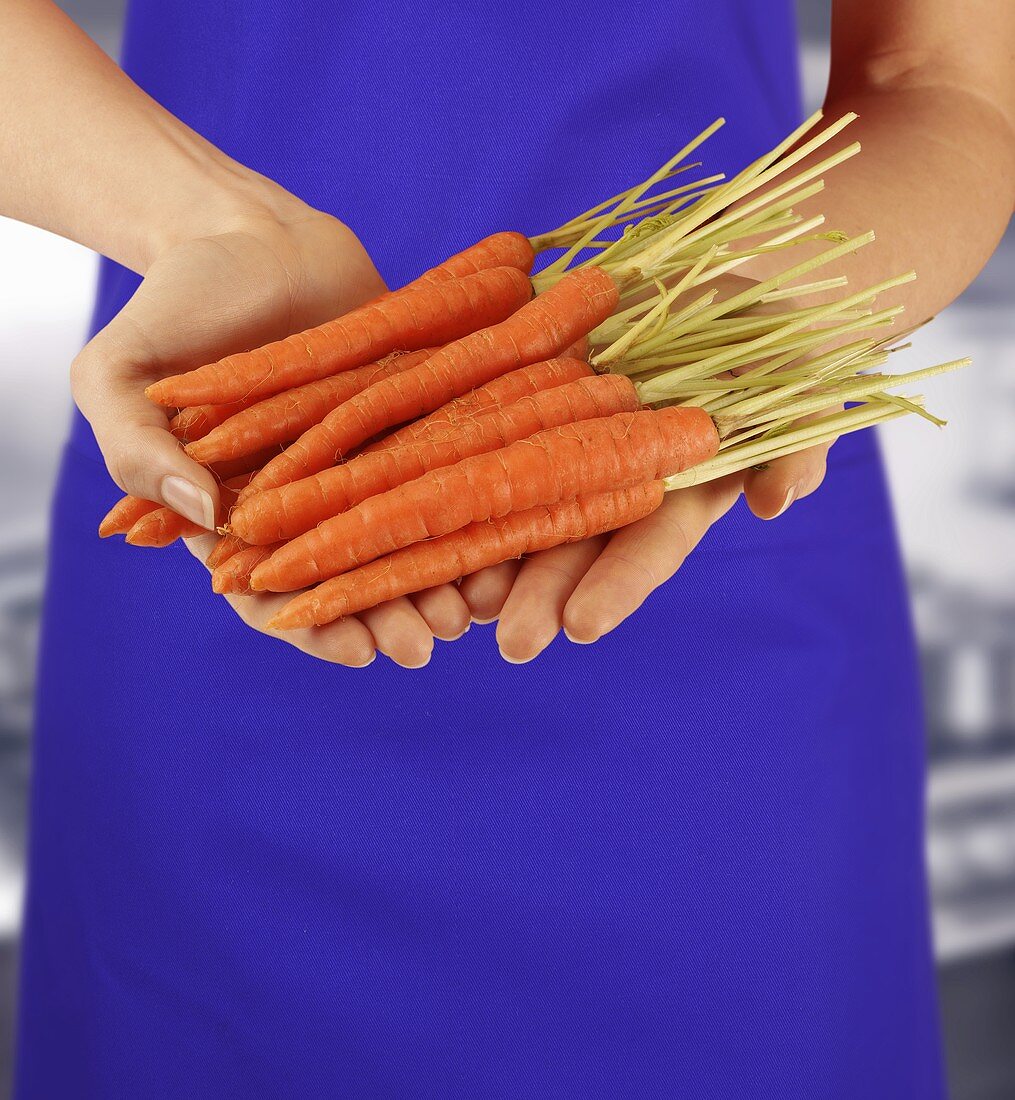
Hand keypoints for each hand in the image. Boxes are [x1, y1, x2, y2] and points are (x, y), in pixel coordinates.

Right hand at [73, 205, 470, 666]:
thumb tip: (205, 515)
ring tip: (473, 607)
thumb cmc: (175, 300)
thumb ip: (136, 451)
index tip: (359, 650)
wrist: (252, 229)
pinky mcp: (409, 421)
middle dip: (390, 618)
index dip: (314, 629)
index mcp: (233, 510)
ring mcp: (363, 463)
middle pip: (351, 578)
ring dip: (439, 580)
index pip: (272, 596)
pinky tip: (500, 542)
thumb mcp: (117, 373)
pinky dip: (468, 509)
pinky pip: (442, 475)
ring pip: (405, 538)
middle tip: (427, 641)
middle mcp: (305, 499)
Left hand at [460, 273, 837, 662]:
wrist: (718, 275)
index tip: (581, 627)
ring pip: (522, 502)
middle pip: (574, 542)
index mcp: (678, 487)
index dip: (618, 584)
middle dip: (542, 593)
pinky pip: (489, 433)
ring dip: (489, 556)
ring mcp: (568, 436)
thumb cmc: (772, 335)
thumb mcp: (799, 385)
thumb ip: (794, 445)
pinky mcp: (530, 388)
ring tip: (457, 605)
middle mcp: (616, 474)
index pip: (648, 544)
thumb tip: (776, 498)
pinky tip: (425, 510)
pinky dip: (458, 470)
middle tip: (513, 643)